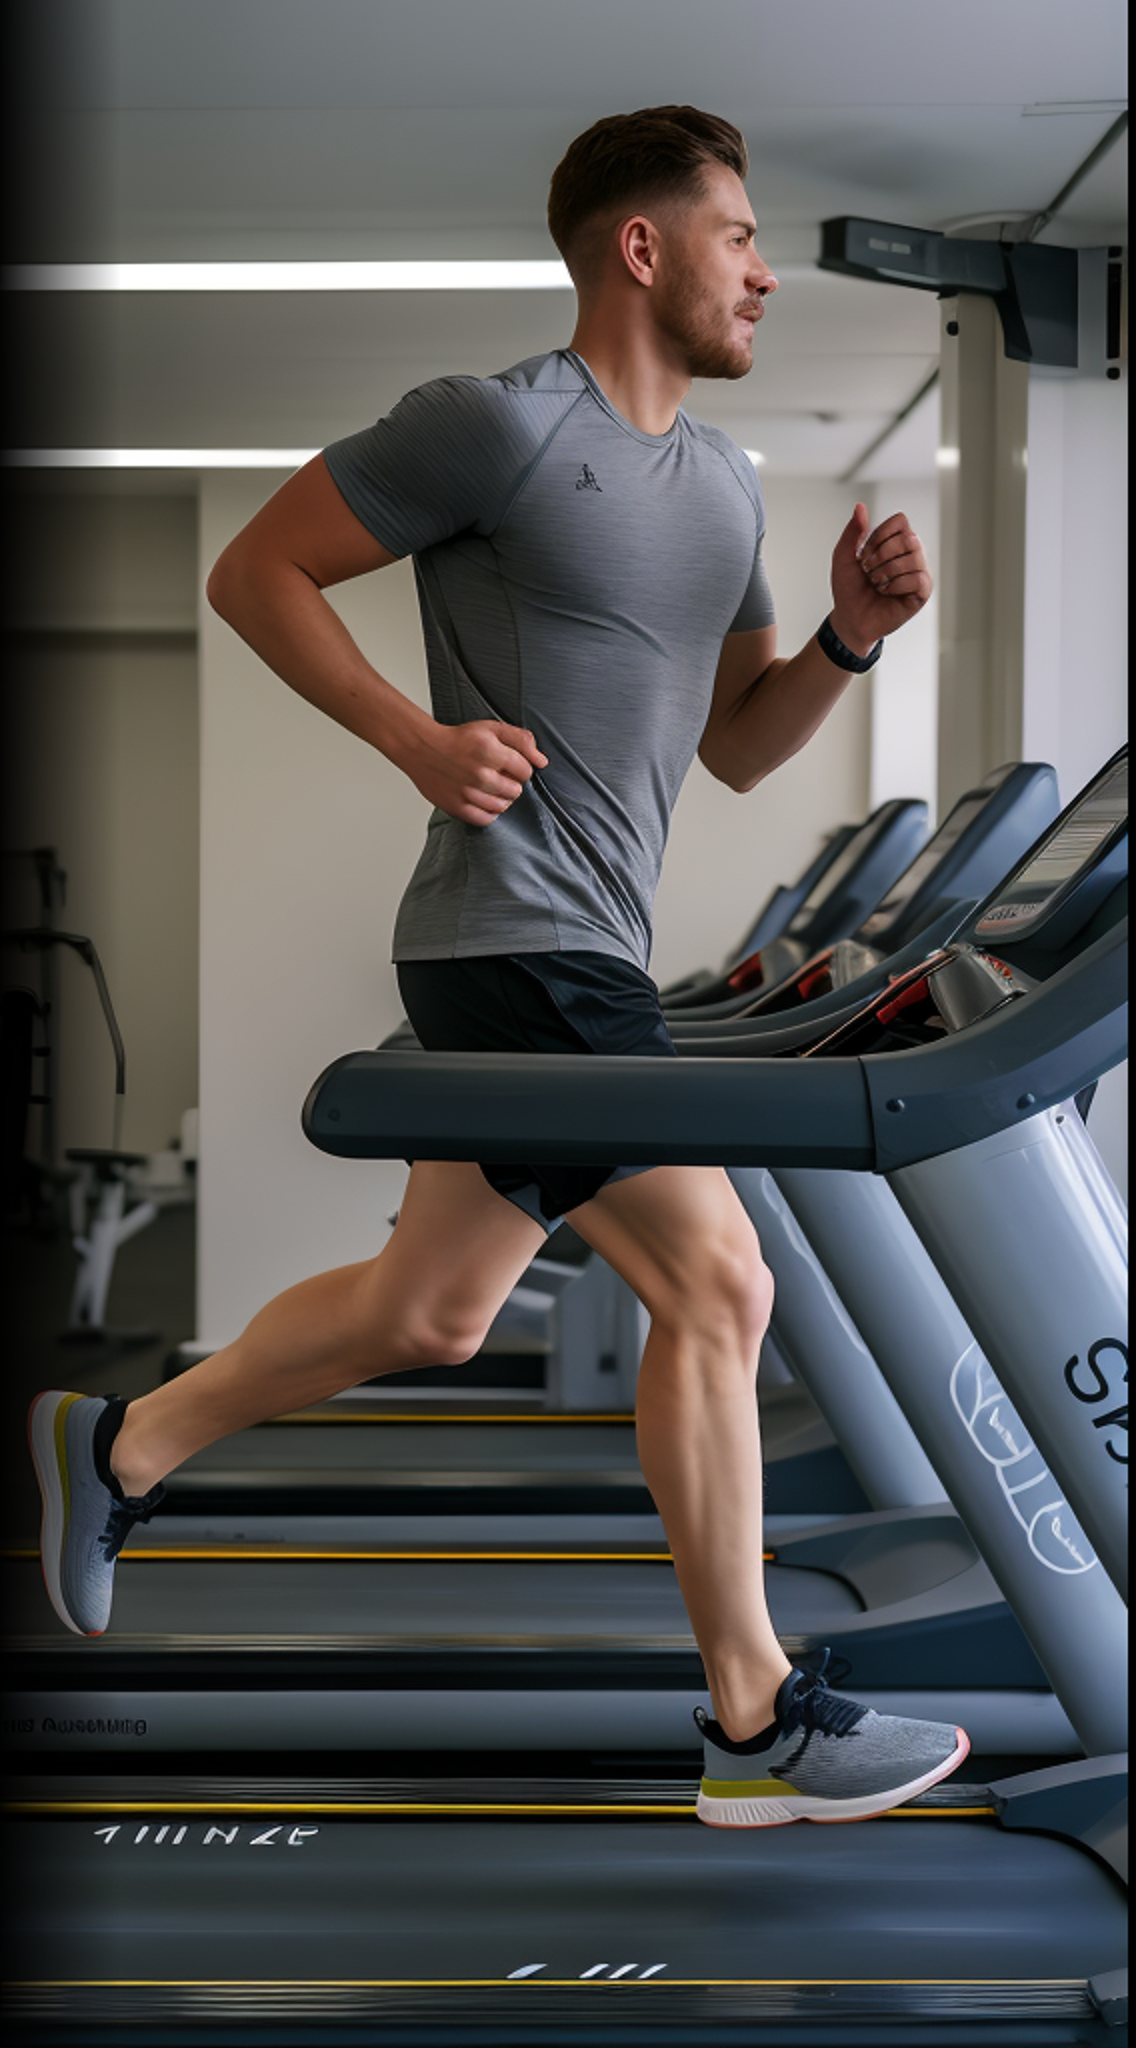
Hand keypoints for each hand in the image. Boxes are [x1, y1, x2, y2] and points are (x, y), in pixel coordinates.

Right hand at [406, 718, 548, 825]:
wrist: (423, 749)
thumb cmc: (458, 739)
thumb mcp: (491, 728)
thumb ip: (521, 740)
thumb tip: (542, 761)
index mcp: (489, 751)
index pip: (525, 771)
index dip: (521, 768)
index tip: (510, 765)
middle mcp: (479, 773)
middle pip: (516, 791)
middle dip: (512, 783)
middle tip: (498, 775)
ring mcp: (467, 792)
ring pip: (502, 806)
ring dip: (501, 798)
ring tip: (491, 788)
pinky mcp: (456, 807)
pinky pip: (485, 819)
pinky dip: (489, 812)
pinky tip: (484, 800)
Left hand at [829, 503, 931, 653]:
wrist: (850, 618)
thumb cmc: (849, 588)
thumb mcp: (843, 557)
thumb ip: (852, 531)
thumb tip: (860, 507)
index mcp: (894, 540)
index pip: (900, 521)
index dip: (880, 535)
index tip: (864, 553)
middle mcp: (910, 553)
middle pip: (908, 537)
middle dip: (881, 555)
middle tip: (869, 571)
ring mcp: (919, 571)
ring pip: (914, 557)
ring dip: (887, 572)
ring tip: (877, 584)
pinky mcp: (922, 591)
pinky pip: (917, 578)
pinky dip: (896, 586)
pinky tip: (887, 593)